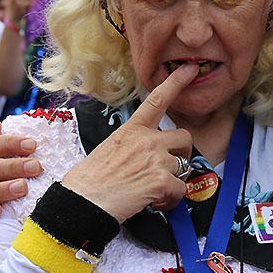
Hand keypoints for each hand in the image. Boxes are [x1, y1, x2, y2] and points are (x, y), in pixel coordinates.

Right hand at [61, 64, 198, 222]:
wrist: (83, 201)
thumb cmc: (90, 180)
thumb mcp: (109, 149)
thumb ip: (132, 145)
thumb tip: (146, 157)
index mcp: (131, 129)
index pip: (157, 99)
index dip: (176, 83)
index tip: (189, 70)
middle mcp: (147, 140)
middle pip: (184, 138)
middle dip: (182, 154)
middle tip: (169, 168)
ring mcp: (155, 159)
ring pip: (184, 166)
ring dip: (174, 181)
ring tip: (155, 191)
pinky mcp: (160, 181)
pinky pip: (180, 189)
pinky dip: (171, 199)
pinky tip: (155, 202)